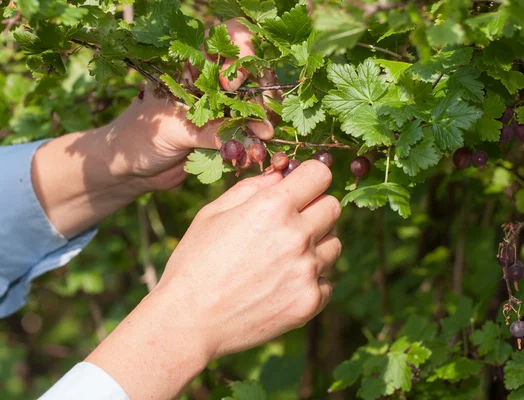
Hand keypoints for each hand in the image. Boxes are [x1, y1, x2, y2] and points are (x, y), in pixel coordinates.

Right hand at [85, 161, 341, 398]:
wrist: (189, 321)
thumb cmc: (195, 262)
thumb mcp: (213, 213)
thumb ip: (251, 188)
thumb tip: (281, 177)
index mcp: (273, 207)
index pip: (320, 174)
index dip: (309, 178)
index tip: (301, 187)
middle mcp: (297, 236)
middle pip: (333, 207)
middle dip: (315, 208)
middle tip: (290, 223)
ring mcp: (307, 271)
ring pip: (334, 244)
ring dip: (316, 244)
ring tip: (284, 257)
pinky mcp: (311, 301)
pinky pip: (328, 278)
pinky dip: (313, 277)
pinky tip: (284, 282)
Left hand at [104, 18, 276, 190]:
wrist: (129, 169)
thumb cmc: (139, 137)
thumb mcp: (174, 128)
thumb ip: (214, 131)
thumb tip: (257, 135)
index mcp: (193, 65)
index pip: (229, 38)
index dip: (242, 52)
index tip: (231, 85)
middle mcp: (211, 82)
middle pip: (253, 72)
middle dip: (262, 92)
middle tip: (263, 116)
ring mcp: (220, 108)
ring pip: (255, 104)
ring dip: (262, 122)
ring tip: (261, 140)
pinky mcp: (224, 133)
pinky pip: (249, 133)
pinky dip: (255, 142)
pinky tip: (254, 152)